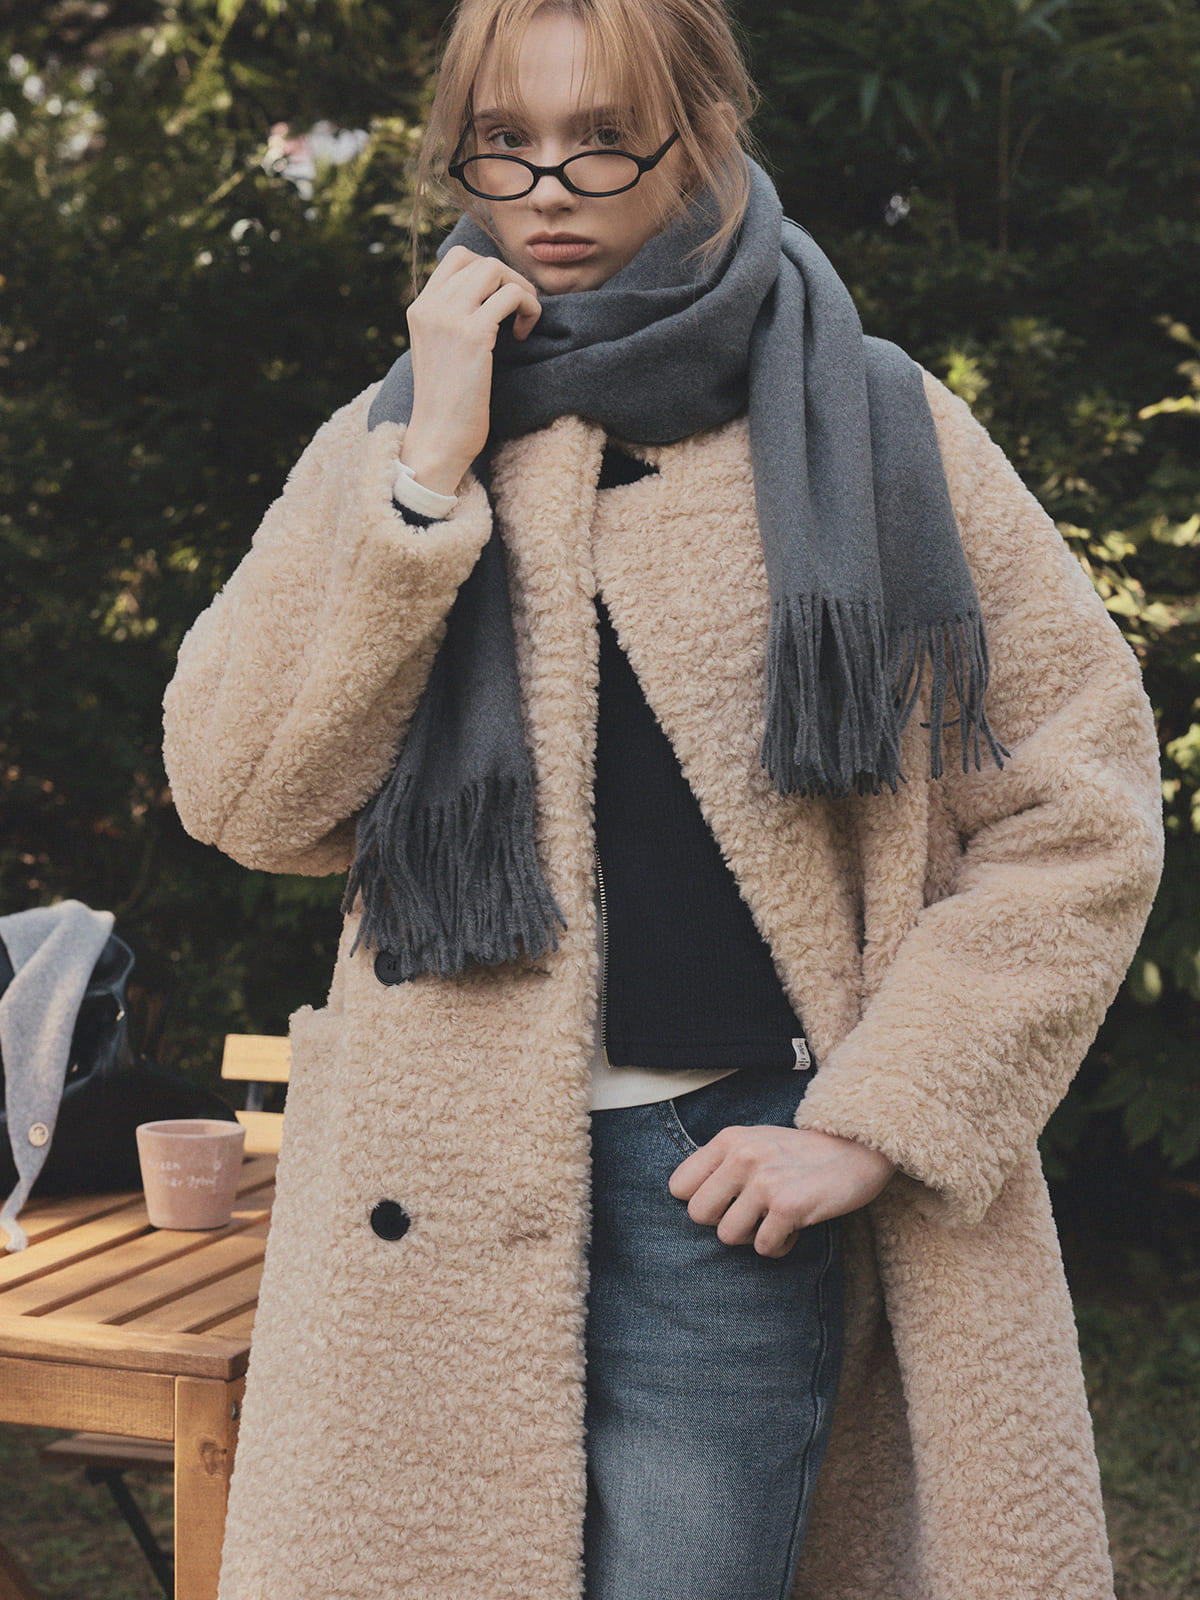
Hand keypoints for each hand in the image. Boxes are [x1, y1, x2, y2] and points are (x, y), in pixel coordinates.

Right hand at [399, 246, 541, 495]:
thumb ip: (453, 321)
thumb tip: (490, 298)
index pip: (457, 258)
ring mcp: (450, 317)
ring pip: (496, 270)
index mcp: (420, 308)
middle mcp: (431, 306)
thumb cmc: (447, 403)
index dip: (488, 270)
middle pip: (481, 261)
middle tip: (519, 312)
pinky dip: (528, 309)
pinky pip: (512, 296)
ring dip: (521, 291)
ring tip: (523, 321)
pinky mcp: (474, 334)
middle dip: (510, 280)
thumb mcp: (440, 351)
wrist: (439, 437)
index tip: (500, 300)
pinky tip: (522, 336)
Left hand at [667, 1124, 896, 1257]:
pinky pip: (763, 1248)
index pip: (679, 1187)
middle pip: (698, 1215)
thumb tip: (687, 1200)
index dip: (701, 1201)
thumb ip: (722, 1164)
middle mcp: (742, 1157)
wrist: (857, 1148)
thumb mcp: (755, 1142)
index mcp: (729, 1140)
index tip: (727, 1202)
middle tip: (752, 1215)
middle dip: (723, 1222)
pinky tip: (795, 1227)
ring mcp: (764, 1182)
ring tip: (775, 1219)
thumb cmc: (801, 1153)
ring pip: (728, 1236)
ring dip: (753, 1236)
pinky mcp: (789, 1206)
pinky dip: (780, 1245)